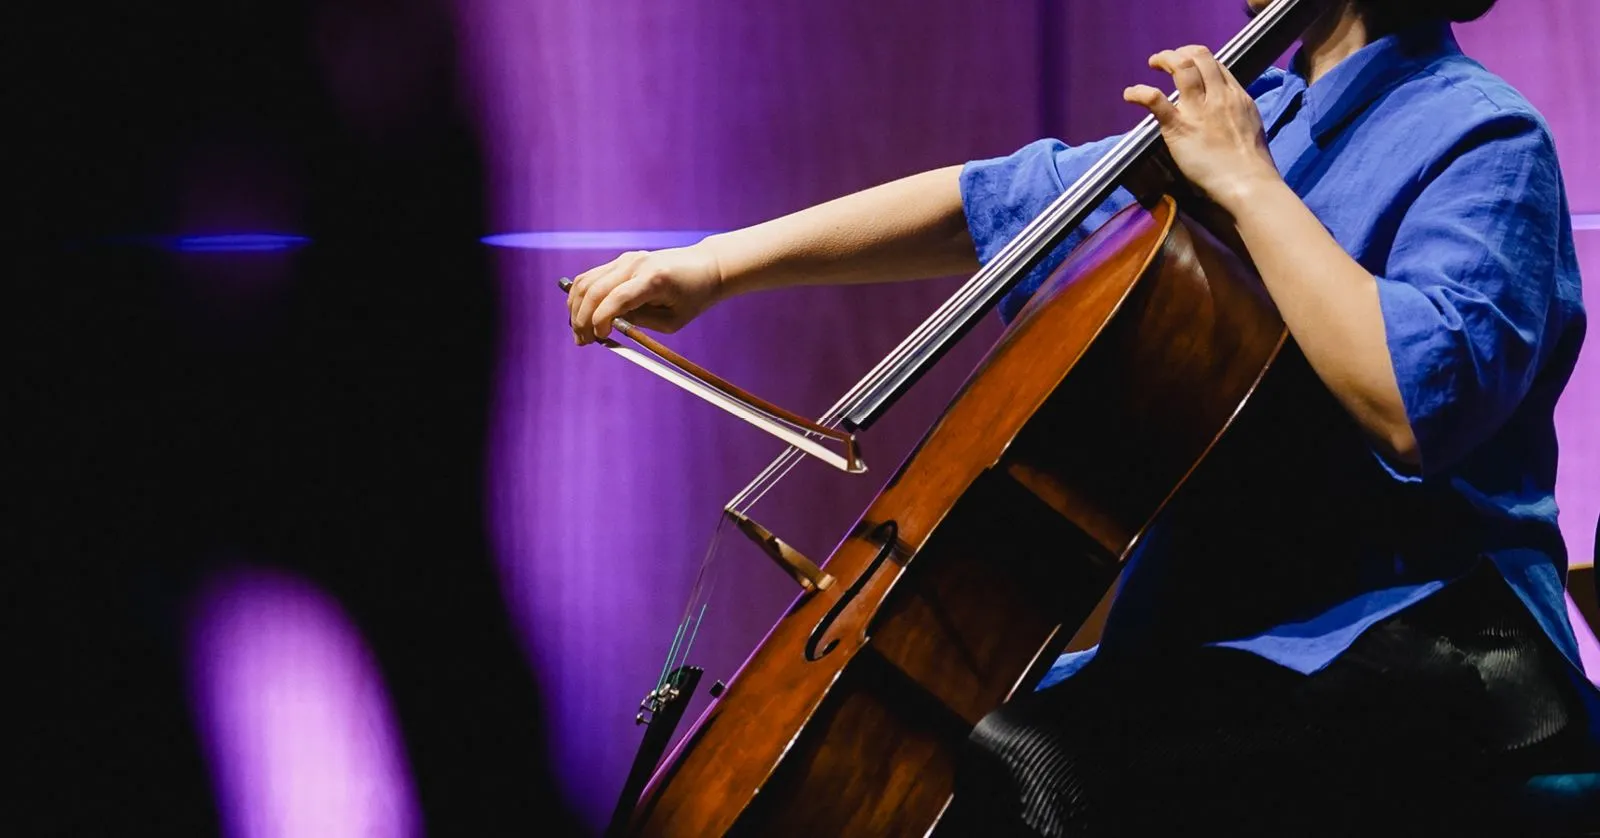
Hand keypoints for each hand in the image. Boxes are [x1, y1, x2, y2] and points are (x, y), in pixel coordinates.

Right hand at [567, 244, 723, 344]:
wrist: (705, 267)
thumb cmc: (693, 297)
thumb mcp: (672, 321)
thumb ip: (640, 323)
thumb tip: (608, 325)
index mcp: (654, 279)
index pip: (616, 299)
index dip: (600, 321)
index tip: (599, 339)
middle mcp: (635, 264)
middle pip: (594, 290)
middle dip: (582, 319)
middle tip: (582, 341)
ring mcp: (626, 259)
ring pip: (586, 282)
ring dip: (576, 308)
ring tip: (579, 331)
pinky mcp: (621, 260)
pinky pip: (591, 277)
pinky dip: (581, 296)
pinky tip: (581, 314)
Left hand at [1124, 45, 1281, 210]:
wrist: (1247, 182)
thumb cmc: (1250, 164)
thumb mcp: (1250, 126)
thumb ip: (1235, 114)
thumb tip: (1224, 112)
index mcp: (1237, 96)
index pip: (1217, 65)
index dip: (1199, 59)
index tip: (1188, 64)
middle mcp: (1219, 96)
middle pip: (1200, 57)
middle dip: (1181, 52)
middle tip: (1168, 60)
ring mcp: (1199, 109)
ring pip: (1181, 67)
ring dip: (1164, 59)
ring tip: (1154, 63)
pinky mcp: (1179, 126)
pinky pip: (1155, 99)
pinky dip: (1139, 92)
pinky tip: (1130, 94)